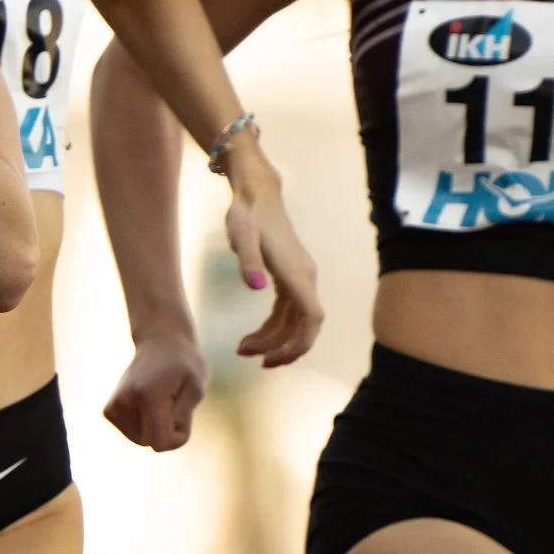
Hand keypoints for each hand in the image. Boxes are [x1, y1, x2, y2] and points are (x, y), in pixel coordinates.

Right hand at [104, 331, 207, 451]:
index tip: (184, 412)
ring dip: (156, 425)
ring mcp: (113, 406)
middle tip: (173, 399)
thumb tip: (157, 445)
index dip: (178, 436)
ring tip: (160, 398)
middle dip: (167, 429)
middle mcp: (124, 402)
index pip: (161, 444)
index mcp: (147, 396)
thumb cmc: (184, 364)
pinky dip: (144, 424)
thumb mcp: (196, 390)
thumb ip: (182, 419)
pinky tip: (147, 402)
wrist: (161, 341)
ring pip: (142, 440)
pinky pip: (133, 434)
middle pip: (151, 443)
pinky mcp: (109, 410)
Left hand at [224, 179, 321, 368]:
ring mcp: (300, 278)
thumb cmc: (248, 215)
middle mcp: (305, 278)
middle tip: (252, 359)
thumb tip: (255, 287)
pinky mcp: (291, 277)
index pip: (312, 319)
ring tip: (245, 349)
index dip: (299, 344)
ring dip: (275, 340)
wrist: (256, 194)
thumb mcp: (241, 235)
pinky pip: (289, 312)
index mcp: (297, 274)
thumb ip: (248, 261)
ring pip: (296, 322)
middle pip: (305, 326)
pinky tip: (254, 336)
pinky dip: (274, 328)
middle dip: (283, 348)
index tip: (274, 359)